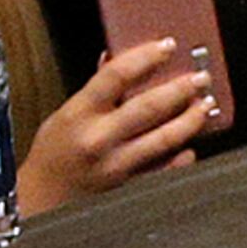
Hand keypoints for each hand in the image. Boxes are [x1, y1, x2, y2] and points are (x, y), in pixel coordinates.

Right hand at [18, 39, 214, 212]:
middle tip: (201, 77)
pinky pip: (165, 171)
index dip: (146, 57)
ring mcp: (116, 165)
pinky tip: (191, 147)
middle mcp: (99, 138)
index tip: (168, 45)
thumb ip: (94, 89)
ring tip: (205, 105)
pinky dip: (182, 158)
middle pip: (148, 106)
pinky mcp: (128, 187)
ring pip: (163, 139)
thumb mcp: (65, 114)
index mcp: (79, 114)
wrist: (41, 201)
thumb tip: (114, 58)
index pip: (116, 76)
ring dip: (190, 120)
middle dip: (181, 88)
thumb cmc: (53, 155)